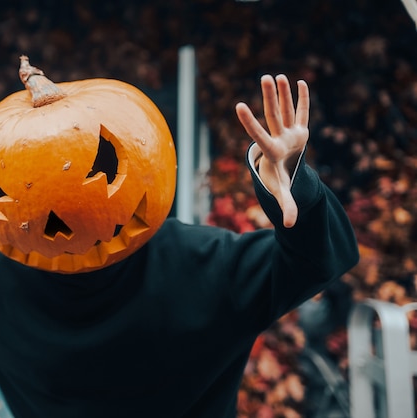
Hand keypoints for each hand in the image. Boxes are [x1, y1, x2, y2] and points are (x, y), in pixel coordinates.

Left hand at [235, 74, 309, 227]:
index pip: (258, 135)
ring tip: (274, 76)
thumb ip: (286, 207)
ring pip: (285, 109)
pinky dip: (301, 99)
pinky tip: (299, 83)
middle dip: (270, 97)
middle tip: (264, 77)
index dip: (249, 122)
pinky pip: (301, 112)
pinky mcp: (300, 130)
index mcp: (272, 151)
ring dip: (281, 93)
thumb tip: (290, 226)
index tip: (238, 105)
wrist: (280, 171)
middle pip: (273, 115)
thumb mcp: (282, 192)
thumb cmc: (278, 180)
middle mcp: (278, 138)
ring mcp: (288, 132)